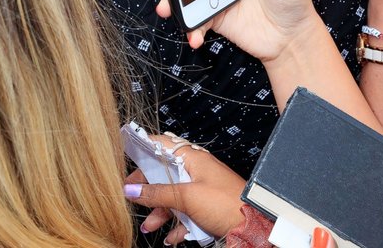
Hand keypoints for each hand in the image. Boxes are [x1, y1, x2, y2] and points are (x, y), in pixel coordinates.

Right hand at [124, 134, 245, 243]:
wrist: (254, 224)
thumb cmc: (225, 202)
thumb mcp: (187, 197)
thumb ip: (158, 194)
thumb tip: (132, 190)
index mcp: (192, 158)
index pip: (162, 145)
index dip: (144, 150)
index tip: (127, 156)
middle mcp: (196, 170)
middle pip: (164, 175)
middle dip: (148, 190)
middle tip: (131, 198)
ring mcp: (201, 189)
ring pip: (173, 197)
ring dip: (160, 212)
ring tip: (150, 226)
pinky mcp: (207, 207)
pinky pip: (186, 213)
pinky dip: (177, 225)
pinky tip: (171, 237)